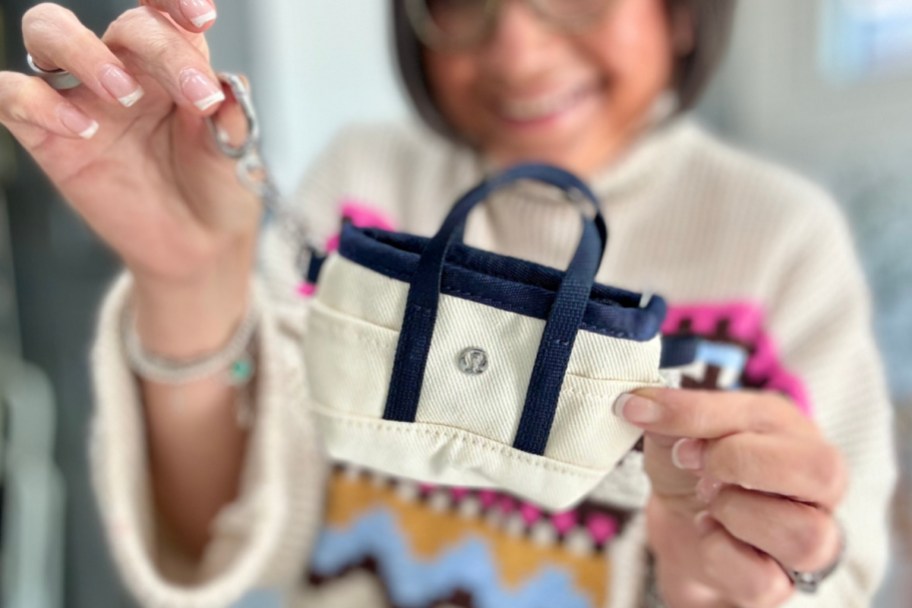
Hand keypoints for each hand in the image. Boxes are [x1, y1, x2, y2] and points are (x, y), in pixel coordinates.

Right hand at [0, 2, 259, 354]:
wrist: (199, 248)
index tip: (199, 16)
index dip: (172, 0)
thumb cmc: (218, 192)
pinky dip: (37, 102)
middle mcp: (128, 72)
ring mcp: (84, 101)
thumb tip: (227, 85)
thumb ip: (231, 117)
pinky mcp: (51, 137)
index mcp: (175, 66)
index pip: (162, 12)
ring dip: (82, 50)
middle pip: (121, 24)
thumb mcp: (236, 156)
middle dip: (159, 47)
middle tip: (195, 96)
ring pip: (47, 31)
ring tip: (122, 94)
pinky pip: (14, 95)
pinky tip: (82, 129)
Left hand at [615, 388, 847, 607]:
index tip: (650, 415)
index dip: (700, 414)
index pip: (771, 416)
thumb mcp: (677, 432)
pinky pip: (765, 580)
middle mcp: (816, 487)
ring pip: (805, 534)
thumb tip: (638, 405)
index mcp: (793, 433)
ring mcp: (809, 539)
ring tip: (708, 503)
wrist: (679, 528)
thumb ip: (671, 415)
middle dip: (739, 462)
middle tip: (699, 466)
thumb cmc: (692, 471)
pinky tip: (709, 534)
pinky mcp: (783, 585)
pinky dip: (721, 554)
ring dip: (735, 512)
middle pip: (821, 471)